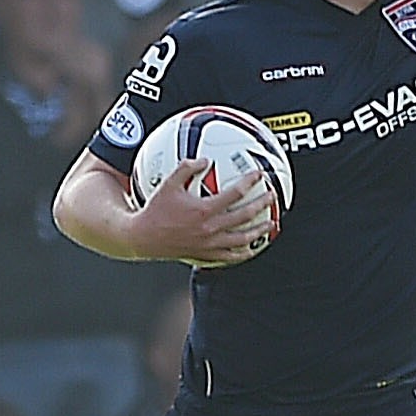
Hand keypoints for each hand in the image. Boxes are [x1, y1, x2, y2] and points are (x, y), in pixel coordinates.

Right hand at [130, 159, 278, 266]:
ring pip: (243, 239)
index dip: (250, 182)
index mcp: (204, 210)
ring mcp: (210, 244)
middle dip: (262, 204)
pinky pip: (231, 257)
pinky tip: (252, 248)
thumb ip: (187, 168)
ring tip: (271, 224)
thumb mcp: (169, 184)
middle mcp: (210, 228)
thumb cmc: (155, 211)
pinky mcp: (206, 255)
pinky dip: (245, 253)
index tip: (259, 175)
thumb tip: (205, 159)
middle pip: (246, 216)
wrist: (143, 238)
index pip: (235, 193)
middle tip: (272, 196)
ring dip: (260, 231)